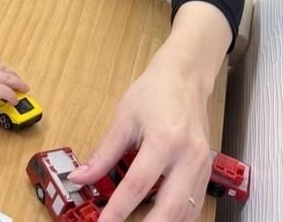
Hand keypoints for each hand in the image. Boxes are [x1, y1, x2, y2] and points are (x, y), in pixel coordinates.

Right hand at [0, 54, 28, 114]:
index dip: (1, 69)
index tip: (5, 73)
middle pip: (3, 68)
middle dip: (13, 75)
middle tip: (19, 80)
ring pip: (8, 78)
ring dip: (18, 83)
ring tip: (24, 88)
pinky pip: (5, 91)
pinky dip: (12, 96)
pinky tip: (15, 100)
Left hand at [68, 2, 229, 221]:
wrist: (185, 77)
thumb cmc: (153, 93)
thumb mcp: (123, 119)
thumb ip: (103, 154)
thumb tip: (79, 178)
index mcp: (164, 141)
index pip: (137, 185)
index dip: (118, 210)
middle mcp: (188, 158)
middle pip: (169, 208)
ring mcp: (202, 166)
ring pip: (186, 212)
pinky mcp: (207, 171)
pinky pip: (193, 204)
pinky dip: (176, 217)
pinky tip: (158, 219)